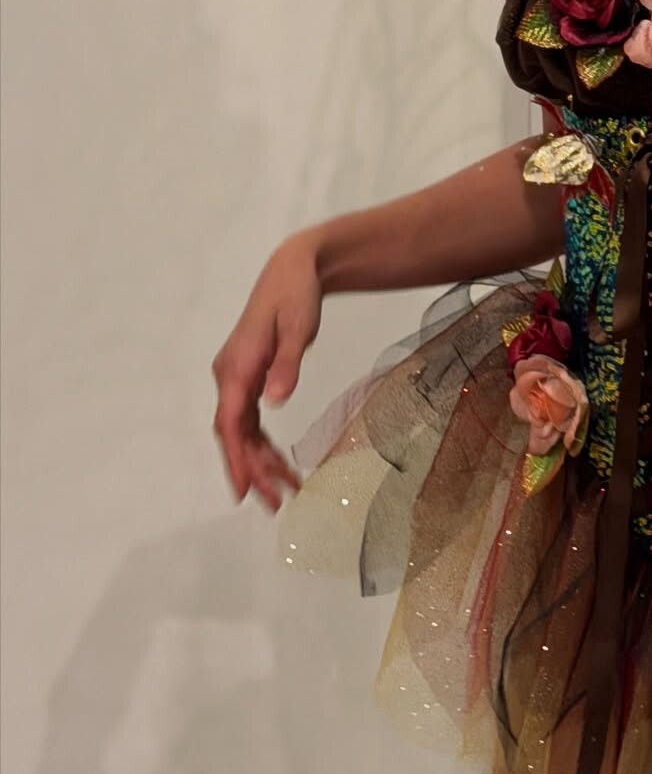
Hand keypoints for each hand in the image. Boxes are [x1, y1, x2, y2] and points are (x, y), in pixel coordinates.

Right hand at [210, 232, 320, 511]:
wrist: (293, 270)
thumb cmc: (296, 296)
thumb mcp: (299, 328)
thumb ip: (287, 366)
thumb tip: (274, 402)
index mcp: (236, 367)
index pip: (230, 422)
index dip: (235, 458)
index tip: (244, 491)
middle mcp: (230, 376)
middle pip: (234, 434)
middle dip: (252, 470)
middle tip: (276, 503)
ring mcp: (238, 378)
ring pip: (243, 431)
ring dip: (261, 461)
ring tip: (286, 491)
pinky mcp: (250, 377)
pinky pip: (251, 420)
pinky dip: (264, 443)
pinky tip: (280, 463)